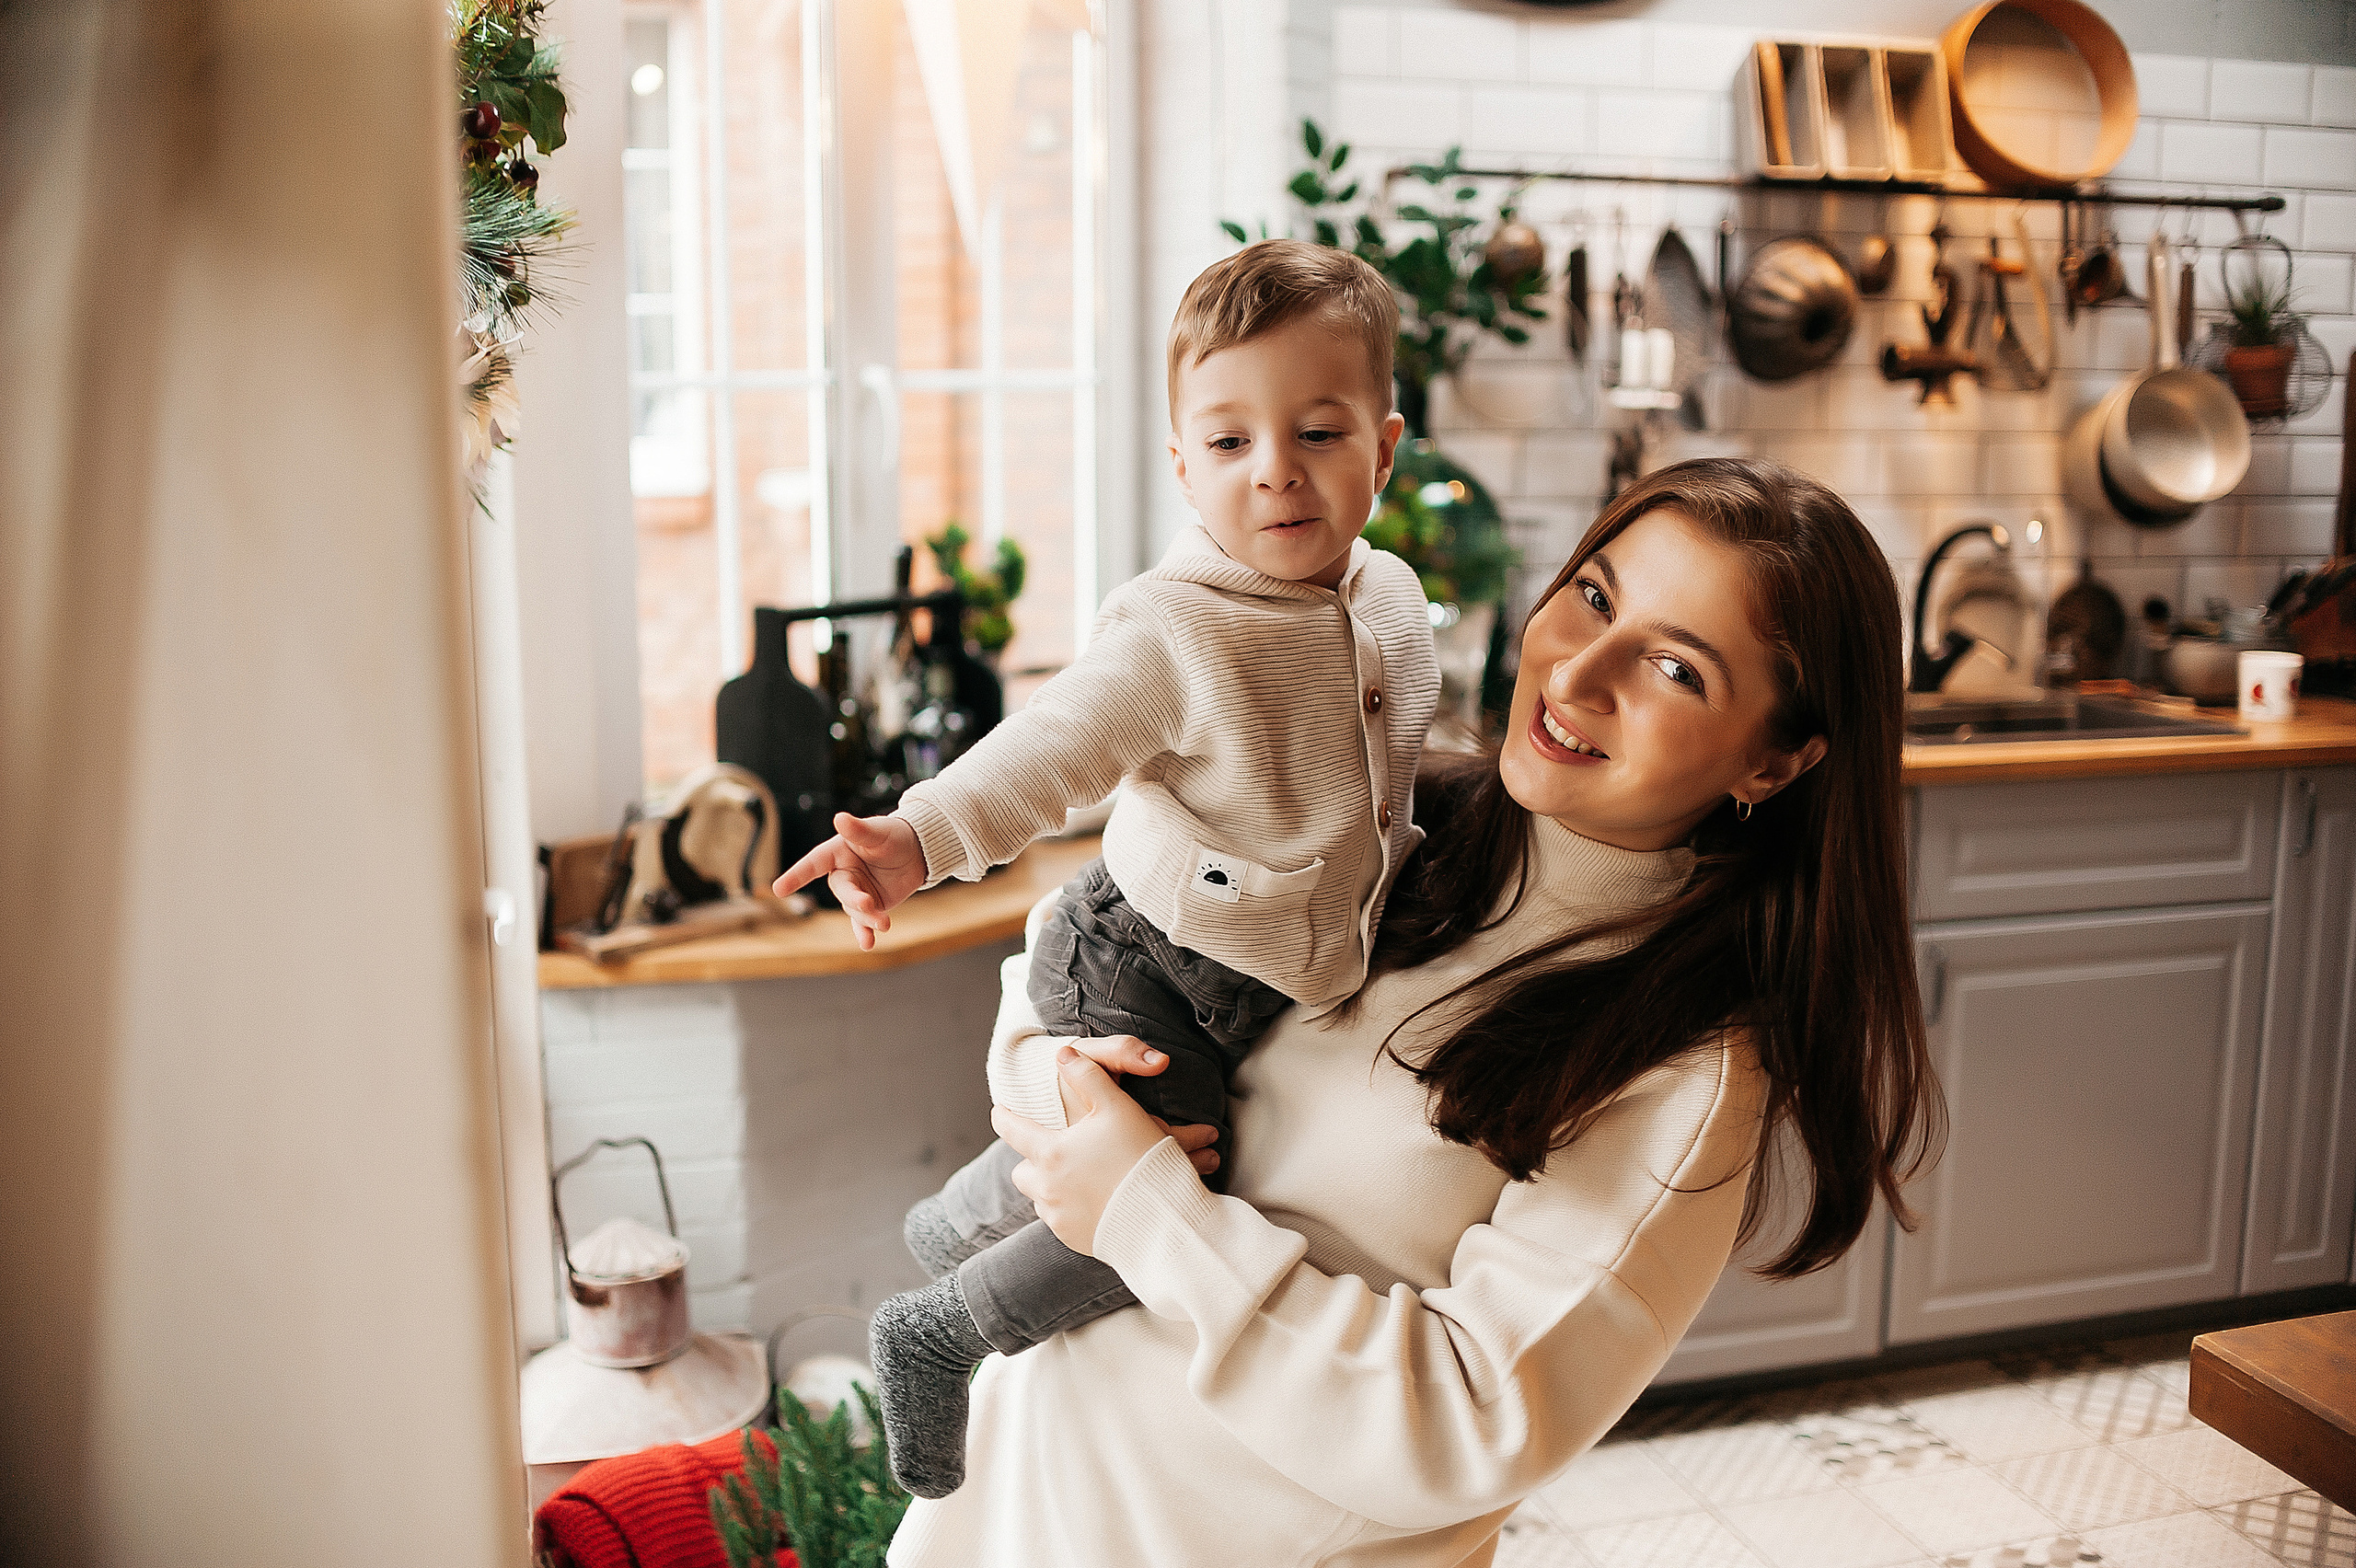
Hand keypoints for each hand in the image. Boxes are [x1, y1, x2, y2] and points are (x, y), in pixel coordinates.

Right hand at [771, 813, 926, 949]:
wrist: (917, 852)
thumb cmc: (893, 835)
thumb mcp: (878, 830)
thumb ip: (858, 830)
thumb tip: (840, 818)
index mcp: (838, 852)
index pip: (814, 863)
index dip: (797, 875)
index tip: (777, 889)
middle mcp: (843, 874)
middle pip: (841, 891)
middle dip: (854, 899)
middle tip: (869, 903)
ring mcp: (856, 892)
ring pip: (854, 909)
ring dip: (868, 917)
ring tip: (885, 923)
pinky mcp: (870, 906)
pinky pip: (862, 923)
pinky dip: (864, 933)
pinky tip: (867, 944)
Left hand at [995, 1048, 1217, 1255]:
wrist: (1162, 1220)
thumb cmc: (1140, 1158)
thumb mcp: (1117, 1108)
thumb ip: (1087, 1076)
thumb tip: (1063, 1054)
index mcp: (1051, 1152)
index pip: (1012, 1130)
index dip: (1004, 1117)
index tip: (998, 1111)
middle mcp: (1047, 1187)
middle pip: (1022, 1171)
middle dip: (1032, 1160)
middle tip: (1050, 1152)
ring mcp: (1058, 1217)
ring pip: (1040, 1197)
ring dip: (1051, 1186)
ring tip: (1075, 1177)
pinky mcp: (1073, 1239)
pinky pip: (1060, 1221)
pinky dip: (1070, 1209)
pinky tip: (1093, 1201)